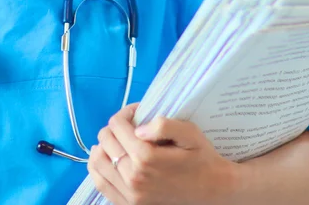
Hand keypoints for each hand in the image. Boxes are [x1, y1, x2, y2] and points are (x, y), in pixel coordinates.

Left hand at [87, 103, 244, 204]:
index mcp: (146, 157)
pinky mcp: (128, 204)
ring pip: (97, 161)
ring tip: (121, 141)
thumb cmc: (201, 158)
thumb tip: (138, 127)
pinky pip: (100, 182)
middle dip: (115, 127)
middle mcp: (133, 177)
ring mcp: (129, 194)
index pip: (116, 125)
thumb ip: (163, 125)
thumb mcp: (189, 133)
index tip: (137, 113)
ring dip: (105, 145)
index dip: (125, 113)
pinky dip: (101, 166)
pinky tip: (114, 158)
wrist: (212, 191)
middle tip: (131, 125)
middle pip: (105, 140)